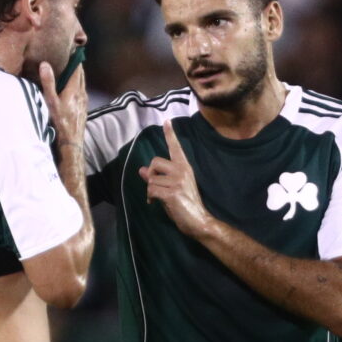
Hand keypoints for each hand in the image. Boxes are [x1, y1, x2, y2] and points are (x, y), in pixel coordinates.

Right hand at [38, 61, 87, 147]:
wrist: (72, 141)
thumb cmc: (60, 121)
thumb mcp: (51, 101)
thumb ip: (48, 82)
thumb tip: (45, 64)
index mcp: (74, 89)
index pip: (77, 69)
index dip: (75, 59)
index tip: (73, 50)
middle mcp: (82, 93)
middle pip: (81, 76)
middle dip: (77, 66)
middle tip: (71, 57)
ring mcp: (84, 101)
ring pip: (82, 84)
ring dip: (78, 76)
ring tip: (70, 70)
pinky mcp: (84, 108)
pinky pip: (82, 92)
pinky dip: (78, 86)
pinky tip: (72, 89)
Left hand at [138, 120, 211, 237]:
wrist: (199, 221)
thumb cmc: (186, 205)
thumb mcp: (172, 187)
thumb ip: (158, 178)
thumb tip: (142, 170)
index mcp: (184, 167)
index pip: (176, 148)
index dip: (170, 134)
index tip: (167, 121)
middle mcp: (182, 170)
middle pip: (155, 161)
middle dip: (151, 174)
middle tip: (155, 186)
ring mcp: (178, 181)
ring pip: (151, 179)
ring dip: (151, 191)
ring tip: (159, 199)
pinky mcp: (172, 192)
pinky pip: (151, 190)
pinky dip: (150, 198)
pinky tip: (156, 203)